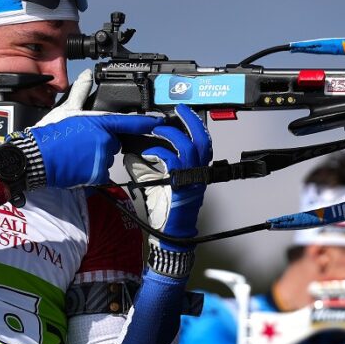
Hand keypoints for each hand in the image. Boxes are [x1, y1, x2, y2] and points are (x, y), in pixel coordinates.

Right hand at [24, 69, 161, 188]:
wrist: (36, 157)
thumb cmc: (50, 133)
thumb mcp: (66, 108)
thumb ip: (81, 91)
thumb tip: (86, 75)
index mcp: (101, 123)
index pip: (130, 122)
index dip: (147, 122)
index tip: (158, 121)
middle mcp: (105, 141)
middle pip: (114, 141)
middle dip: (103, 140)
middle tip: (83, 140)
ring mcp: (102, 158)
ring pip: (107, 157)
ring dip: (97, 155)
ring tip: (78, 153)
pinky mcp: (97, 174)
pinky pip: (102, 172)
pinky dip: (93, 170)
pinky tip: (79, 165)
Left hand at [123, 104, 211, 252]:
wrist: (173, 232)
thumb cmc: (170, 208)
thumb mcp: (167, 181)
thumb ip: (159, 165)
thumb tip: (140, 148)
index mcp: (199, 169)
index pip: (204, 140)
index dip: (196, 124)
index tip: (184, 112)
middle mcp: (199, 172)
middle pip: (201, 139)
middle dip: (190, 121)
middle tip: (177, 111)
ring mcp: (192, 178)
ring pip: (188, 147)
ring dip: (171, 135)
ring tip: (158, 131)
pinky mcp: (180, 184)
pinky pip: (172, 162)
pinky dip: (160, 153)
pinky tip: (150, 152)